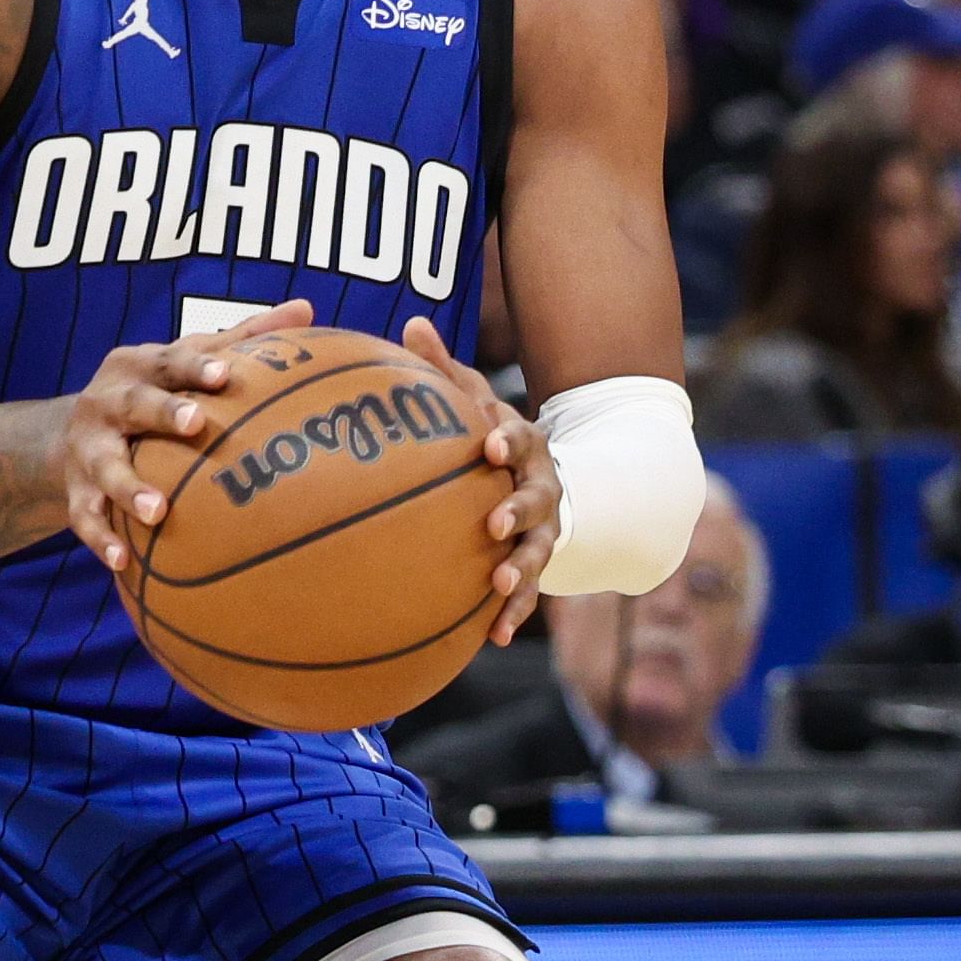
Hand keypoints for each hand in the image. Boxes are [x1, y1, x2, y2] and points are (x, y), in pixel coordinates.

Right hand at [56, 303, 309, 582]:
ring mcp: (88, 450)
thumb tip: (307, 308)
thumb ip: (242, 338)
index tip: (224, 374)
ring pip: (105, 467)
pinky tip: (123, 562)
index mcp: (137, 367)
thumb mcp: (182, 360)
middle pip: (132, 405)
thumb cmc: (149, 393)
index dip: (194, 367)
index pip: (168, 361)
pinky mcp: (75, 493)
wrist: (64, 436)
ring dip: (129, 488)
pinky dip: (101, 540)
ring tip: (157, 512)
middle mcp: (106, 404)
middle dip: (162, 413)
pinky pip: (85, 519)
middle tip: (196, 424)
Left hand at [402, 313, 559, 644]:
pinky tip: (497, 638)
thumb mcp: (473, 399)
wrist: (550, 481)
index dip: (506, 439)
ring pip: (538, 550)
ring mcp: (543, 529)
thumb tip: (410, 322)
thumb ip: (444, 369)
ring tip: (499, 588)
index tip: (488, 443)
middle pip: (537, 497)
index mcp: (523, 444)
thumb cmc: (491, 436)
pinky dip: (515, 615)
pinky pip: (528, 593)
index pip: (519, 436)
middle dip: (518, 509)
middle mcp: (541, 487)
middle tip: (495, 522)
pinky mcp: (535, 565)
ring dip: (522, 570)